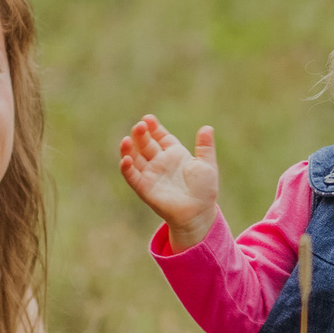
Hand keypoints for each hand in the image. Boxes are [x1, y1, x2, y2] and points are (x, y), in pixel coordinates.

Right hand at [118, 114, 221, 250]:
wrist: (198, 213)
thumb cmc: (204, 190)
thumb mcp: (207, 165)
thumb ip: (205, 147)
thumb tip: (207, 127)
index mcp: (173, 153)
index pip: (160, 136)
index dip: (154, 127)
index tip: (149, 119)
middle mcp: (159, 161)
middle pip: (146, 143)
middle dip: (141, 134)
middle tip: (140, 126)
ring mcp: (150, 174)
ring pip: (135, 157)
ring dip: (129, 148)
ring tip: (127, 139)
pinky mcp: (144, 188)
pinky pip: (131, 176)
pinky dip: (126, 168)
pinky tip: (126, 159)